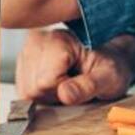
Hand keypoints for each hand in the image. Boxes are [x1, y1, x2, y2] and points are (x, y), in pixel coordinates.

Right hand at [14, 28, 132, 104]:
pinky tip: (57, 82)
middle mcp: (37, 41)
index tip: (81, 83)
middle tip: (76, 84)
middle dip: (54, 94)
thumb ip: (88, 86)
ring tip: (68, 82)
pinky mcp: (23, 61)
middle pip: (32, 88)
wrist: (110, 56)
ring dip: (47, 94)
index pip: (45, 83)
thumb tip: (65, 94)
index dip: (63, 92)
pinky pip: (24, 90)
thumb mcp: (109, 77)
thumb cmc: (111, 65)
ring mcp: (27, 51)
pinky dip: (41, 92)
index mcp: (57, 40)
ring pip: (26, 91)